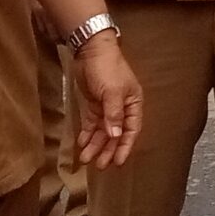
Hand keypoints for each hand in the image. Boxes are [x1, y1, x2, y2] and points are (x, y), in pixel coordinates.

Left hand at [70, 34, 142, 168]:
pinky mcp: (94, 104)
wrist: (90, 50)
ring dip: (95, 145)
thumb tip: (116, 136)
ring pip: (103, 131)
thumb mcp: (112, 92)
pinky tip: (81, 143)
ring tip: (85, 159)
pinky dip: (87, 134)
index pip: (131, 130)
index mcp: (133, 103)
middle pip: (116, 134)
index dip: (125, 147)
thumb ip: (114, 115)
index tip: (118, 162)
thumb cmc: (107, 69)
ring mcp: (107, 106)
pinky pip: (92, 124)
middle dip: (108, 150)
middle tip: (99, 165)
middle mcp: (122, 108)